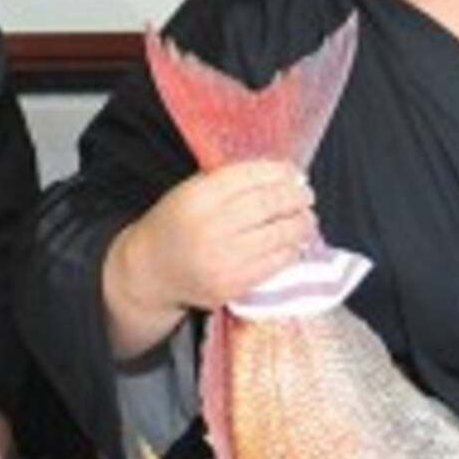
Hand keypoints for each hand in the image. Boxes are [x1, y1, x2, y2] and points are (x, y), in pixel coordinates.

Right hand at [103, 159, 316, 357]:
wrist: (151, 272)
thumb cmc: (176, 226)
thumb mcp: (190, 192)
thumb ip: (229, 181)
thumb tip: (282, 175)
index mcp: (196, 198)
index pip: (249, 176)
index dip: (279, 172)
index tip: (294, 172)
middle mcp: (209, 228)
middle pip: (268, 204)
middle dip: (296, 197)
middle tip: (307, 195)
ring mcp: (221, 260)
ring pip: (278, 235)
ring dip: (301, 224)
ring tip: (307, 218)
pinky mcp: (232, 286)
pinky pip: (275, 264)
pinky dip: (292, 250)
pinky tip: (295, 243)